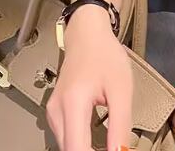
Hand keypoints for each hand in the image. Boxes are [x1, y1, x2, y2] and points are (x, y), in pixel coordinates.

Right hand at [45, 5, 132, 150]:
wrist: (88, 35)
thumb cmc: (106, 56)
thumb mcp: (122, 89)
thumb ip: (120, 124)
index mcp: (73, 103)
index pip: (77, 149)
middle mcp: (56, 111)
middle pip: (70, 150)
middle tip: (115, 147)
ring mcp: (52, 112)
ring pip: (67, 146)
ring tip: (109, 146)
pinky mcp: (55, 112)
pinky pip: (66, 137)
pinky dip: (81, 144)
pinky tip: (97, 142)